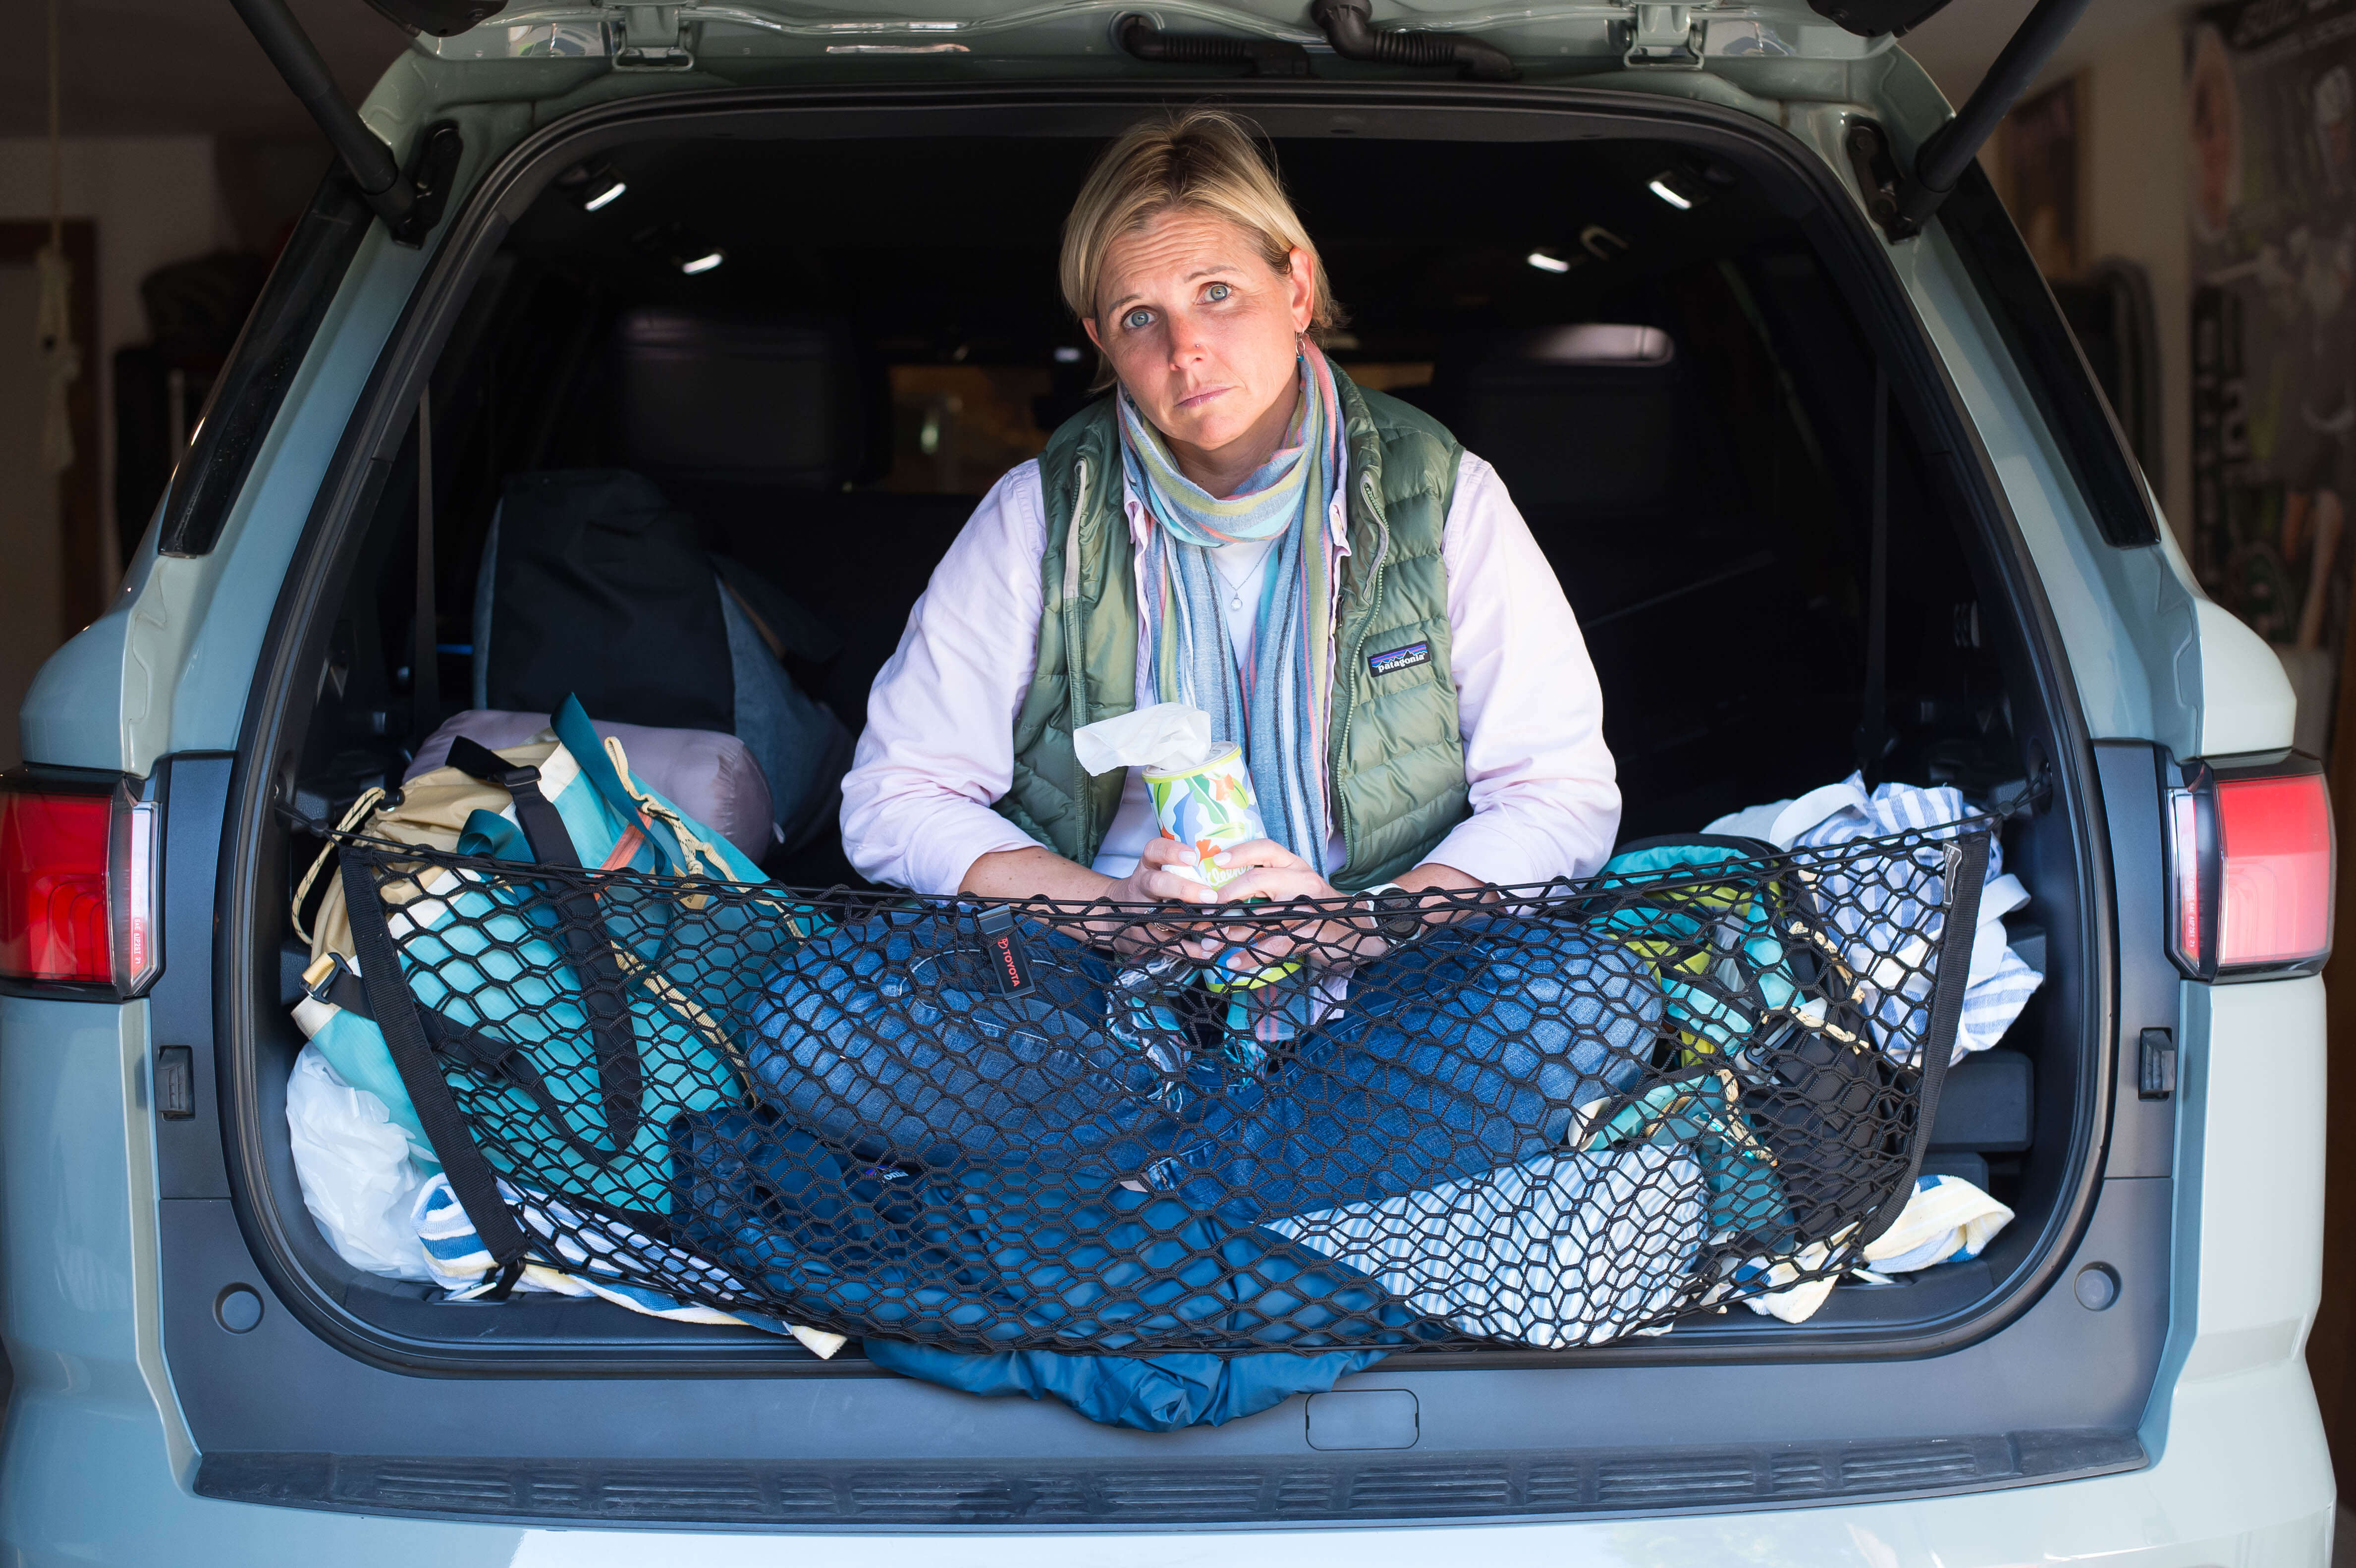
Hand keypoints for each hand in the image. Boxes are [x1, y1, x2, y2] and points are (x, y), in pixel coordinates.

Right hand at [1092, 836, 1227, 957]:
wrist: (1113, 915)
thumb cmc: (1151, 888)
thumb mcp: (1158, 871)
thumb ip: (1184, 869)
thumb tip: (1228, 869)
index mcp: (1147, 866)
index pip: (1153, 850)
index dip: (1171, 852)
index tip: (1192, 856)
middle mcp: (1141, 887)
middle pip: (1157, 884)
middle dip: (1183, 890)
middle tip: (1210, 896)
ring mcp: (1139, 913)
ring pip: (1164, 917)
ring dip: (1193, 923)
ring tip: (1218, 927)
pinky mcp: (1143, 937)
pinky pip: (1168, 943)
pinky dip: (1190, 949)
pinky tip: (1208, 949)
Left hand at [1194, 839, 1383, 970]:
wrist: (1358, 928)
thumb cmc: (1316, 906)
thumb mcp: (1295, 885)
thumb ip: (1266, 884)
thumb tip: (1221, 895)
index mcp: (1294, 865)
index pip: (1266, 849)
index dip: (1240, 852)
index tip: (1216, 860)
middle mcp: (1301, 880)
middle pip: (1259, 879)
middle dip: (1227, 894)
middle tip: (1204, 909)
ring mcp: (1307, 906)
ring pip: (1263, 915)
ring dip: (1232, 931)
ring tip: (1208, 941)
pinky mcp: (1309, 933)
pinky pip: (1275, 944)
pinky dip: (1252, 956)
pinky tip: (1234, 962)